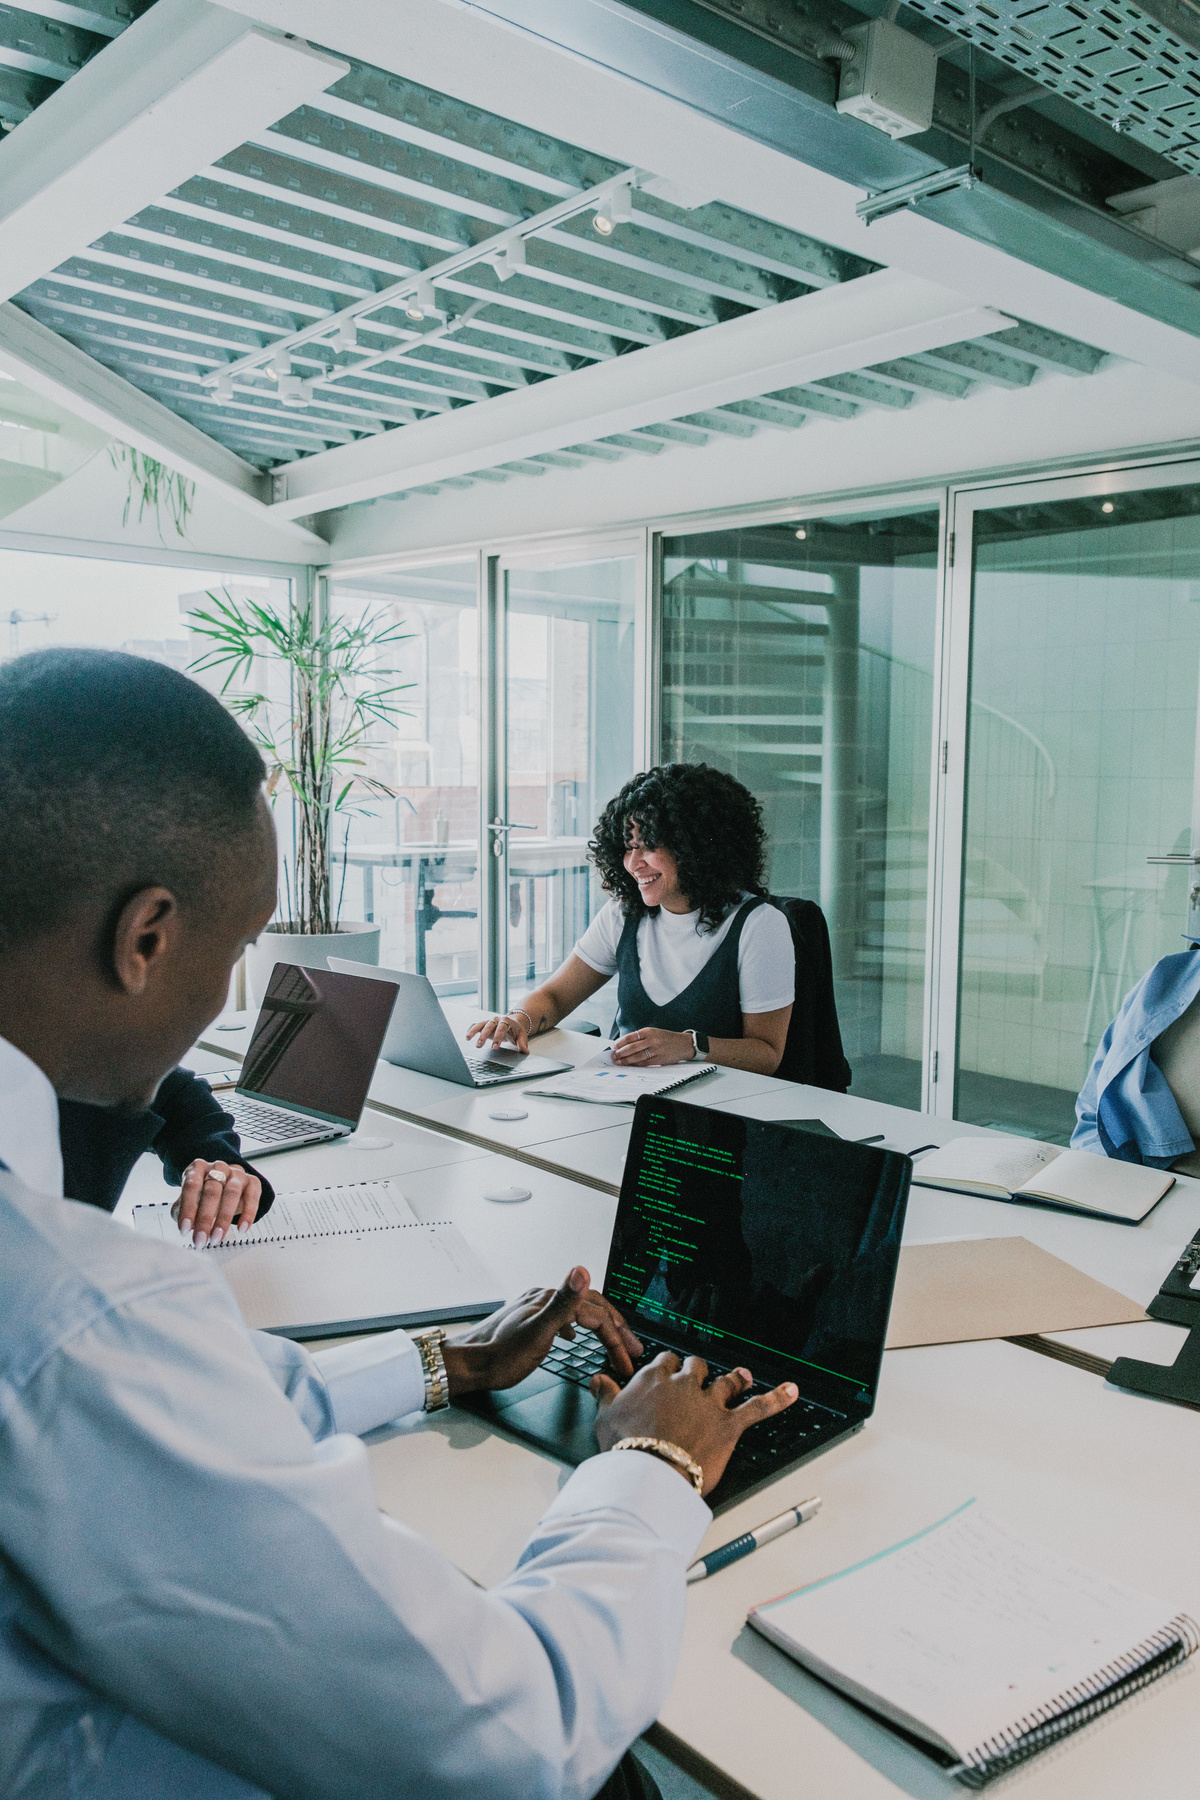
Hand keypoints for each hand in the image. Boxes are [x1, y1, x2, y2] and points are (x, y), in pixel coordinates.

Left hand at [172, 1161, 262, 1245]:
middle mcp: (218, 1168)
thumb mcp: (189, 1200)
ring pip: (232, 1193)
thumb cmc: (203, 1194)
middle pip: (212, 1191)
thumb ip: (182, 1211)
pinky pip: (252, 1196)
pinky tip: (242, 1229)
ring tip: (217, 1238)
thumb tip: (187, 1227)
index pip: (191, 1186)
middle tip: (201, 1239)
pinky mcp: (252, 1182)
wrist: (225, 1184)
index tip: (184, 1229)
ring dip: (224, 1218)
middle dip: (205, 1218)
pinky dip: (248, 1214)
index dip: (188, 1208)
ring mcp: (237, 1173)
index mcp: (198, 1168)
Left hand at [442, 1266, 641, 1395]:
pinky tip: (571, 1337)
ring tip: (611, 1342)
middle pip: (590, 1308)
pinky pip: (560, 1317)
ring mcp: (534, 1307)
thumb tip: (580, 1270)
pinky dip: (575, 1326)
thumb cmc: (499, 1358)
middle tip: (632, 1348)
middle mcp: (543, 1298)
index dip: (616, 1336)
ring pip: (576, 1312)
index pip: (596, 1314)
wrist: (467, 1365)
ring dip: (598, 1327)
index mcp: (549, 1301)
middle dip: (615, 1328)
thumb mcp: (537, 1335)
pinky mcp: (526, 1318)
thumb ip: (563, 1304)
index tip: (627, 1357)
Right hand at [466, 1012, 528, 1053]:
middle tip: (479, 1045)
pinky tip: (467, 1035)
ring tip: (468, 1038)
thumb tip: (525, 1051)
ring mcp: (489, 1021)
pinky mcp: (484, 1024)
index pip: (502, 1028)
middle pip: (489, 1026)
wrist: (514, 1022)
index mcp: (507, 1021)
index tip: (495, 1047)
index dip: (498, 1037)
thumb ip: (522, 1044)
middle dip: (484, 1036)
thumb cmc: (517, 1030)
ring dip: (474, 1031)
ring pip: (480, 1024)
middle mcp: (497, 1019)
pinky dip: (471, 1029)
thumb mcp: (522, 1036)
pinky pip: (476, 1025)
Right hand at [591, 1353, 796, 1496]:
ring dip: (736, 1379)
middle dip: (699, 1371)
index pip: (665, 1362)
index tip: (668, 1373)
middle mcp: (684, 1385)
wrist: (649, 1471)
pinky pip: (758, 1407)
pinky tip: (792, 1391)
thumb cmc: (626, 1448)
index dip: (668, 1368)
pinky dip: (777, 1399)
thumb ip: (605, 1394)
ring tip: (743, 1376)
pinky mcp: (728, 1424)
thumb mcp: (605, 1418)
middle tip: (700, 1377)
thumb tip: (598, 1379)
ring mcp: (709, 1403)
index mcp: (654, 1379)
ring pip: (727, 1382)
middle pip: (696, 1367)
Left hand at [611, 1027, 693, 1066]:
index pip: (630, 1037)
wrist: (684, 1044)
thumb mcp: (654, 1033)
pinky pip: (644, 1063)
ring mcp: (656, 1050)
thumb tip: (625, 1045)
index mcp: (649, 1031)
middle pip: (632, 1047)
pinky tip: (630, 1065)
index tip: (614, 1046)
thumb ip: (641, 1038)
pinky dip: (636, 1064)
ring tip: (619, 1062)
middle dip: (621, 1052)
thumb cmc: (667, 1038)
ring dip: (626, 1060)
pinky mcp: (659, 1059)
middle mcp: (652, 1040)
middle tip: (614, 1056)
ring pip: (637, 1056)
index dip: (620, 1042)